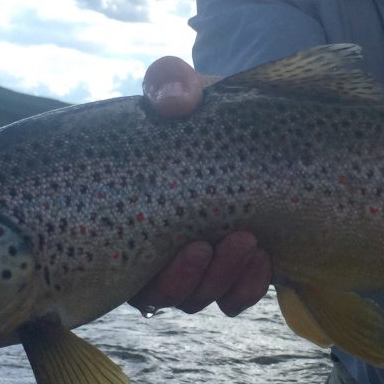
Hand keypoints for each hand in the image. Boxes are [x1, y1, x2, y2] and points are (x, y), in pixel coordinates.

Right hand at [129, 57, 270, 316]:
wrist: (258, 125)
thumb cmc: (207, 111)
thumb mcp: (186, 89)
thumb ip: (169, 81)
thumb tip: (173, 103)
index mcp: (131, 214)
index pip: (119, 267)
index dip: (146, 274)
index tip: (185, 242)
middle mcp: (155, 250)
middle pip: (159, 294)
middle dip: (189, 278)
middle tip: (222, 240)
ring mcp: (195, 265)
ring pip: (197, 299)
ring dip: (222, 280)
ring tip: (250, 242)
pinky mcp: (231, 273)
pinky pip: (231, 301)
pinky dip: (246, 289)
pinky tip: (264, 261)